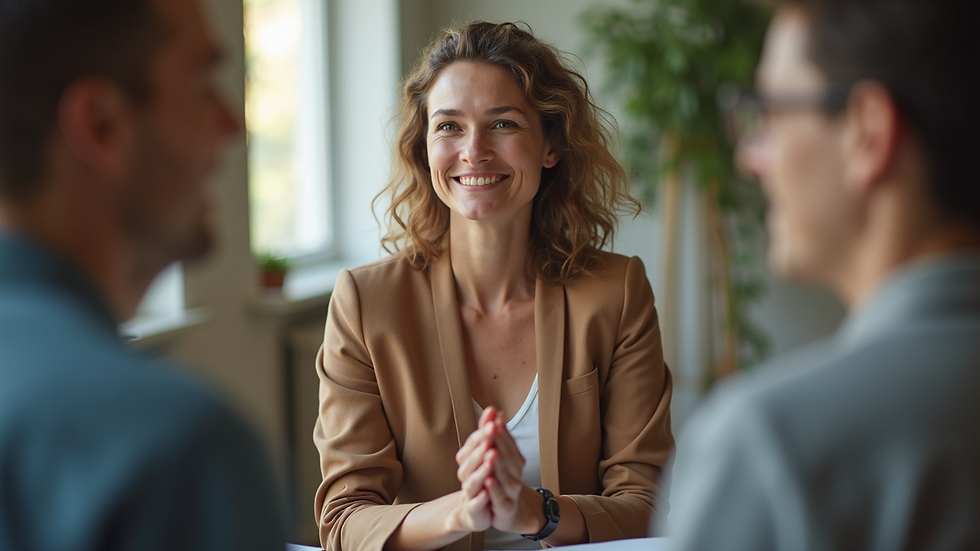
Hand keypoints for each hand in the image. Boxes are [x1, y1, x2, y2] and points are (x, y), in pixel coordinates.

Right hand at [446, 408, 497, 532]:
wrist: (475, 510)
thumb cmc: (483, 477)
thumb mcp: (489, 453)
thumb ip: (490, 432)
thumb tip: (494, 410)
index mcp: (469, 459)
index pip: (473, 443)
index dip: (482, 433)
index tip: (493, 421)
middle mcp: (466, 473)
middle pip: (472, 459)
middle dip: (482, 445)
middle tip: (492, 431)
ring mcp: (469, 491)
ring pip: (473, 479)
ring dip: (482, 468)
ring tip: (492, 455)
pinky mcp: (474, 508)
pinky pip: (476, 503)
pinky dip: (481, 497)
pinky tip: (488, 491)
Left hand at [481, 415, 544, 534]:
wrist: (508, 511)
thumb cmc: (501, 480)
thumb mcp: (497, 456)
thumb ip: (496, 435)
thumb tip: (495, 411)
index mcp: (513, 459)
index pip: (508, 443)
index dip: (500, 430)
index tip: (493, 417)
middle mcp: (515, 473)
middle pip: (508, 456)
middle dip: (499, 442)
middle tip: (492, 427)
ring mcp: (511, 491)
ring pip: (506, 476)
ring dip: (499, 464)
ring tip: (491, 452)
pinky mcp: (505, 506)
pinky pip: (500, 498)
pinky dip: (495, 489)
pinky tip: (488, 480)